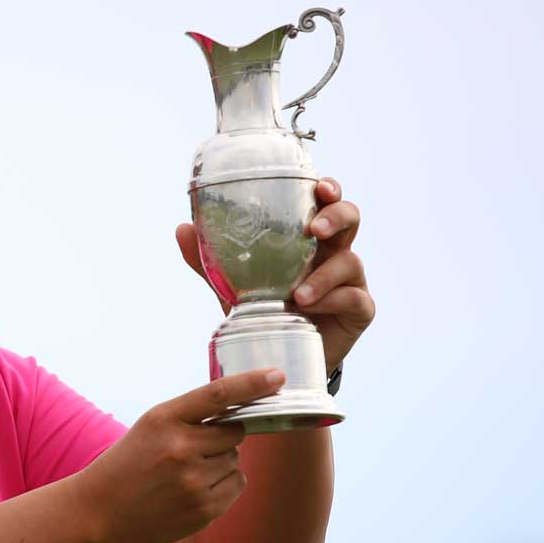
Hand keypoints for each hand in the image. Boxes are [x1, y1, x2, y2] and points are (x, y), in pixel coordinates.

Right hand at [71, 368, 284, 542]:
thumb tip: (245, 412)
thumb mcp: (151, 426)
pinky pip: (237, 485)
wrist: (98, 512)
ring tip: (184, 475)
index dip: (251, 383)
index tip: (278, 377)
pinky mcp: (203, 510)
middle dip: (222, 438)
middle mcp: (180, 449)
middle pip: (235, 433)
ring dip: (220, 463)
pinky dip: (224, 484)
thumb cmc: (129, 463)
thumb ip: (192, 416)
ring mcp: (193, 482)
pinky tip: (194, 490)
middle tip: (190, 450)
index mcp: (164, 419)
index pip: (217, 395)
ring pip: (235, 460)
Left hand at [175, 177, 375, 371]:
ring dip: (323, 275)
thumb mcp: (235, 285)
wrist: (280, 355)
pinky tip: (310, 309)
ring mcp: (352, 280)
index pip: (325, 203)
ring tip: (297, 294)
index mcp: (310, 238)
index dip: (329, 190)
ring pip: (350, 261)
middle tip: (315, 229)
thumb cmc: (265, 310)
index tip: (320, 187)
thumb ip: (212, 260)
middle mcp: (335, 252)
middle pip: (350, 218)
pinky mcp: (360, 309)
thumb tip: (183, 229)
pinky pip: (353, 297)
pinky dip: (331, 300)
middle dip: (336, 216)